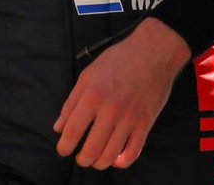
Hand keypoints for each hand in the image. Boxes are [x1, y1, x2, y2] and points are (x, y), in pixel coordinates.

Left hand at [54, 18, 189, 168]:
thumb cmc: (120, 59)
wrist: (155, 51)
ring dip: (99, 163)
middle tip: (80, 157)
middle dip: (82, 159)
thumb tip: (59, 127)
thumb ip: (71, 102)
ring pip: (111, 156)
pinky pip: (133, 152)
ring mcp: (130, 118)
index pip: (72, 132)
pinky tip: (116, 158)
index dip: (64, 147)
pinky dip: (122, 162)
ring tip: (96, 158)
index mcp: (93, 96)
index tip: (64, 149)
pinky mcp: (146, 123)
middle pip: (90, 150)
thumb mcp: (89, 74)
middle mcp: (110, 110)